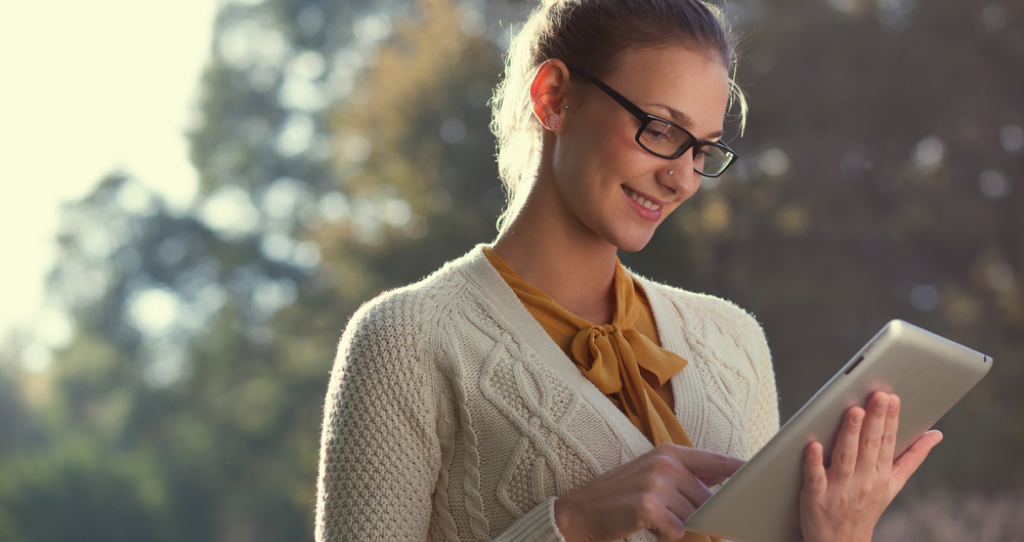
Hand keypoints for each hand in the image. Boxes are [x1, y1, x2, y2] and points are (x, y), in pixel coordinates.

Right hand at [553, 443, 744, 541]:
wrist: (579, 512)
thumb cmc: (619, 497)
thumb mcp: (652, 475)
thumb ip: (687, 478)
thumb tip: (722, 488)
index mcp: (670, 453)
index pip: (717, 461)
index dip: (741, 471)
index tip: (761, 479)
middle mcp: (666, 464)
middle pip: (707, 499)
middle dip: (698, 516)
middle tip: (671, 517)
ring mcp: (657, 483)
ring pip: (694, 517)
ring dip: (679, 527)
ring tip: (655, 520)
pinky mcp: (649, 506)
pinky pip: (677, 530)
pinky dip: (667, 535)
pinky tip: (648, 527)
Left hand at [799, 391, 943, 541]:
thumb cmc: (866, 507)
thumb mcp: (893, 484)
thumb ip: (912, 457)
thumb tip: (936, 434)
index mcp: (881, 474)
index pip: (887, 441)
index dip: (890, 419)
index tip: (892, 397)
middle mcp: (863, 481)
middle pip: (869, 445)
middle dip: (875, 419)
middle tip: (878, 395)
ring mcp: (839, 489)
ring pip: (845, 457)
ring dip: (849, 434)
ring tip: (853, 411)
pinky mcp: (815, 497)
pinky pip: (815, 477)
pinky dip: (813, 462)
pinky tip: (812, 444)